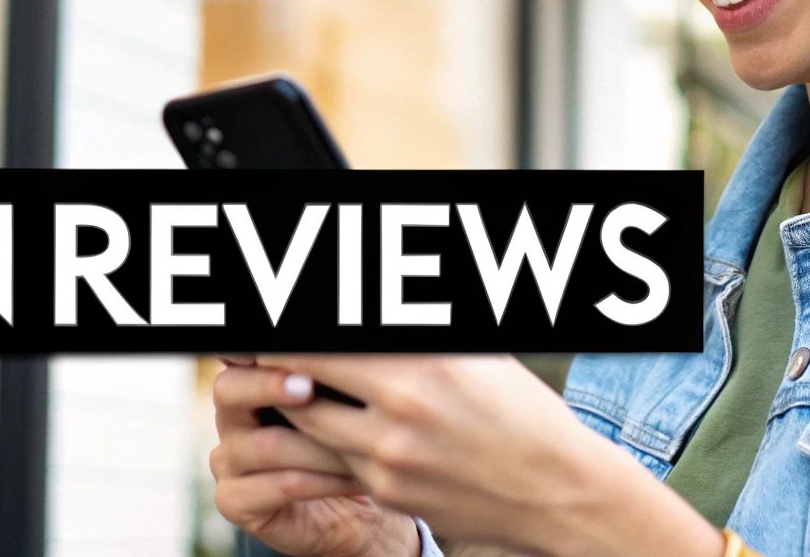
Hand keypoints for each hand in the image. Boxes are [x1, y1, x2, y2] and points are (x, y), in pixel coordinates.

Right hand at [210, 359, 421, 556]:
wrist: (354, 511)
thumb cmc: (349, 447)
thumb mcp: (341, 405)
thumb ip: (324, 377)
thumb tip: (332, 352)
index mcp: (248, 385)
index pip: (239, 359)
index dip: (260, 356)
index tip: (296, 361)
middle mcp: (230, 419)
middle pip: (230, 390)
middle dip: (271, 386)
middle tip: (309, 388)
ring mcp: (226, 462)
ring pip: (268, 444)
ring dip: (323, 447)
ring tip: (365, 447)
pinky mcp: (233, 502)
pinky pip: (280, 485)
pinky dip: (325, 481)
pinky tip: (357, 479)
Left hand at [254, 355, 723, 556]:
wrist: (558, 492)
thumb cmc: (521, 411)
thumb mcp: (473, 354)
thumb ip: (410, 335)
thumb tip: (354, 318)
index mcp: (426, 356)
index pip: (327, 334)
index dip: (285, 328)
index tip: (263, 323)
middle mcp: (405, 401)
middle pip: (303, 370)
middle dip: (274, 358)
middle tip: (250, 345)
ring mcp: (391, 452)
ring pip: (307, 418)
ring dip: (292, 399)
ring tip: (282, 381)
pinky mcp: (387, 489)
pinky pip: (333, 456)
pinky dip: (321, 437)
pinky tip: (321, 422)